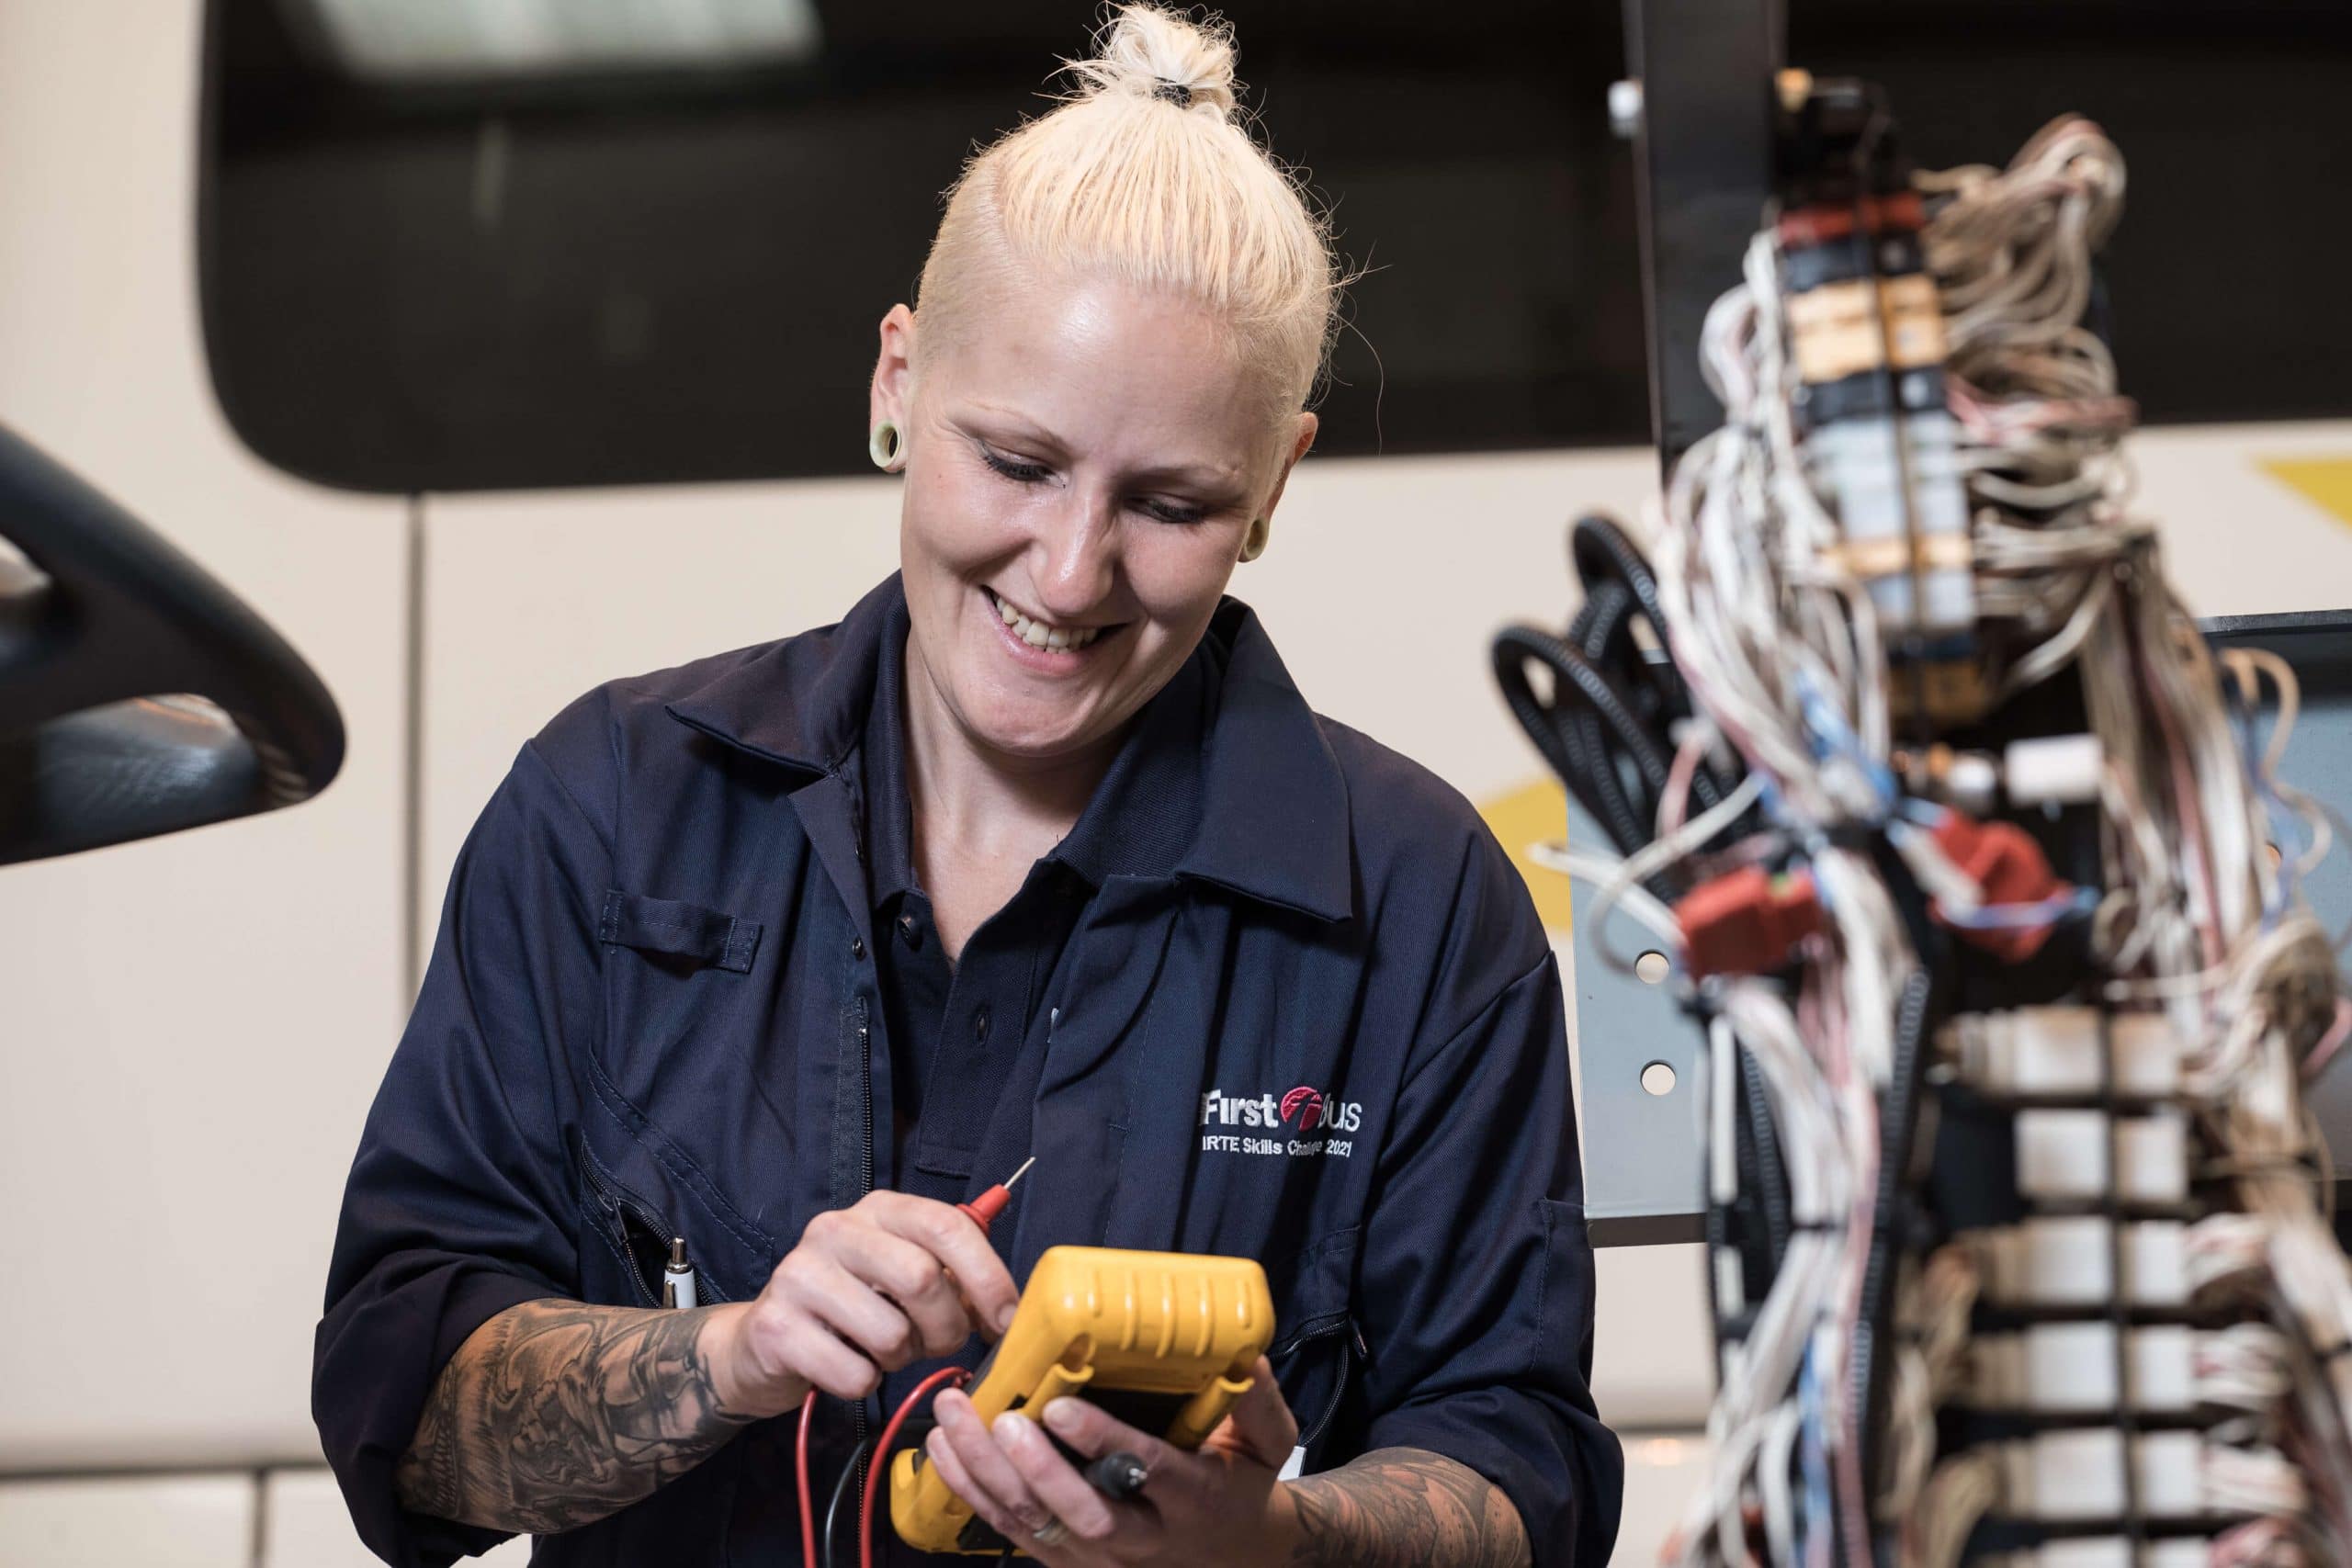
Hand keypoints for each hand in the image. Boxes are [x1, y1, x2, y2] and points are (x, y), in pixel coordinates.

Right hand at [703, 1191, 1019, 1418]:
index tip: (1007, 1319)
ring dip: (900, 1359)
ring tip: (881, 1350)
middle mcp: (834, 1230)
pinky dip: (863, 1383)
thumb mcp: (903, 1281)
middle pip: (922, 1278)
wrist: (762, 1344)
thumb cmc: (853, 1311)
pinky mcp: (776, 1328)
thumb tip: (1007, 1309)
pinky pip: (854, 1374)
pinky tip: (845, 1366)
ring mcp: (798, 1275)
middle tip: (940, 1345)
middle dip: (946, 1328)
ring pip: (890, 1333)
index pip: (947, 1225)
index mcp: (878, 1209)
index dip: (988, 1276)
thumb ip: (953, 1282)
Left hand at [921, 1356, 1301, 1565]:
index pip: (1146, 1473)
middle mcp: (1141, 1537)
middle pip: (1080, 1515)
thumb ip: (1257, 1401)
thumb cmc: (1240, 1485)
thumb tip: (1247, 1355)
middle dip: (1033, 1469)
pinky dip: (970, 1491)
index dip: (1103, 1442)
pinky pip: (1011, 1531)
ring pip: (1035, 1524)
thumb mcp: (1268, 1445)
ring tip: (954, 1419)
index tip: (1063, 1406)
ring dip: (987, 1474)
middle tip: (1001, 1419)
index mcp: (1191, 1500)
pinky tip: (943, 1449)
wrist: (1229, 1555)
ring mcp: (1097, 1555)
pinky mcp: (1065, 1558)